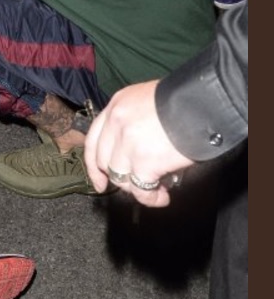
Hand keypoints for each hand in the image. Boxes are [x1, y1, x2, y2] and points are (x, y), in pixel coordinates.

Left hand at [83, 81, 193, 206]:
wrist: (204, 103)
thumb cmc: (186, 100)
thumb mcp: (149, 101)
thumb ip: (134, 120)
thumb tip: (135, 147)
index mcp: (117, 105)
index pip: (93, 139)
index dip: (93, 164)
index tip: (99, 179)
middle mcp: (116, 123)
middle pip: (104, 161)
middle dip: (117, 178)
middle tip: (134, 185)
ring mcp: (127, 143)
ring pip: (120, 177)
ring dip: (136, 189)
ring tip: (156, 189)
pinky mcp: (143, 162)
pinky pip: (140, 190)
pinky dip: (151, 198)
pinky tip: (162, 197)